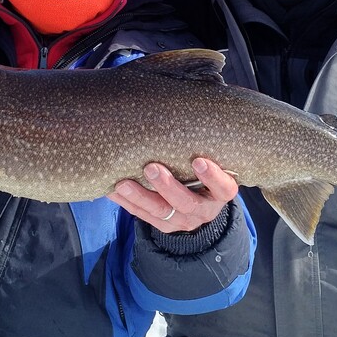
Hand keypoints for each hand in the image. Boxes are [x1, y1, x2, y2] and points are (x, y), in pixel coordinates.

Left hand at [107, 158, 237, 233]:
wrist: (201, 202)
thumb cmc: (203, 171)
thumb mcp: (211, 162)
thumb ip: (199, 147)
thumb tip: (176, 109)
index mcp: (220, 193)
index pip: (223, 188)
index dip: (213, 177)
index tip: (199, 161)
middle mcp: (204, 209)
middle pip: (186, 203)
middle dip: (167, 186)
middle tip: (151, 167)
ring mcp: (184, 220)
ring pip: (161, 212)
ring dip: (141, 197)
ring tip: (123, 183)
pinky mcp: (165, 226)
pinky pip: (143, 215)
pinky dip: (127, 202)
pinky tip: (112, 190)